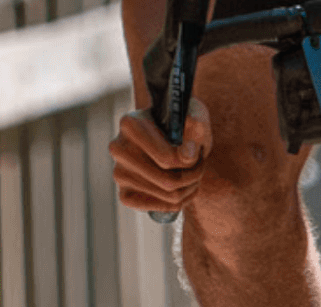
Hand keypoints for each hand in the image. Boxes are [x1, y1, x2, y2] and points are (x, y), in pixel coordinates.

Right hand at [109, 96, 212, 211]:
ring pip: (167, 195)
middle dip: (193, 175)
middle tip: (201, 163)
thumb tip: (188, 154)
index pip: (166, 159)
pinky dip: (178, 201)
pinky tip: (185, 187)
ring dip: (189, 187)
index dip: (191, 160)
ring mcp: (119, 173)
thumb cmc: (183, 120)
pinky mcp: (125, 193)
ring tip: (195, 173)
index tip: (199, 151)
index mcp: (130, 124)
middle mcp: (119, 149)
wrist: (170, 131)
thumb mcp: (195, 112)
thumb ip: (197, 124)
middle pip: (167, 181)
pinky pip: (158, 208)